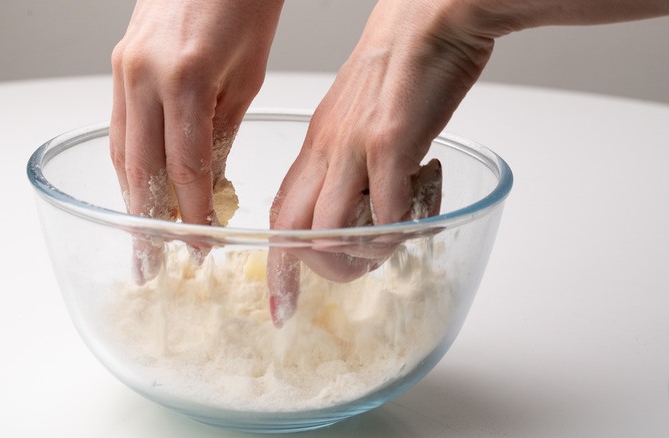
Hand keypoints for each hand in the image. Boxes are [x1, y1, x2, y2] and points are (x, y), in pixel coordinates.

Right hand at [110, 0, 282, 281]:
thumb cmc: (245, 3)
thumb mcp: (247, 74)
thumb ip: (222, 132)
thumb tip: (211, 186)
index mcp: (185, 79)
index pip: (185, 168)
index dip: (192, 214)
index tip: (199, 247)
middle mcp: (143, 75)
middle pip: (139, 169)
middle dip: (149, 222)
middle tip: (153, 263)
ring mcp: (123, 68)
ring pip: (120, 150)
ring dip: (133, 197)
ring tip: (143, 234)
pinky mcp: (118, 63)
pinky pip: (118, 124)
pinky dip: (128, 161)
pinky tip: (140, 185)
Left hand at [267, 0, 493, 326]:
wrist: (430, 15)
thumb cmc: (402, 62)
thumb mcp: (359, 114)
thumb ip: (355, 156)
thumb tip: (364, 197)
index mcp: (317, 145)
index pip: (280, 212)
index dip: (277, 260)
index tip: (280, 300)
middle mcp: (327, 150)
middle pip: (291, 230)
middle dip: (309, 270)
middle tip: (347, 275)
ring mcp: (355, 147)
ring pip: (328, 230)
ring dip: (355, 256)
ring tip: (386, 250)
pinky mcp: (391, 141)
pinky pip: (385, 209)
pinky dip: (398, 231)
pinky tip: (419, 218)